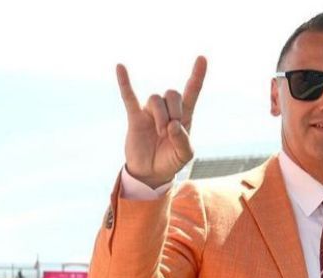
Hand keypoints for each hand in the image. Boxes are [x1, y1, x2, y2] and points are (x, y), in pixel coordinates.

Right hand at [116, 58, 205, 189]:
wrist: (150, 173)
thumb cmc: (170, 161)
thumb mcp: (184, 155)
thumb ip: (183, 140)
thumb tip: (173, 124)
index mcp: (184, 115)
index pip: (192, 90)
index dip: (197, 75)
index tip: (202, 58)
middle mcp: (167, 109)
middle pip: (172, 94)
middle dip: (174, 111)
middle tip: (169, 131)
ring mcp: (150, 112)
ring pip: (156, 99)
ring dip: (160, 115)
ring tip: (160, 133)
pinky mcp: (135, 117)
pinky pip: (128, 97)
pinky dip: (124, 82)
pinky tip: (120, 67)